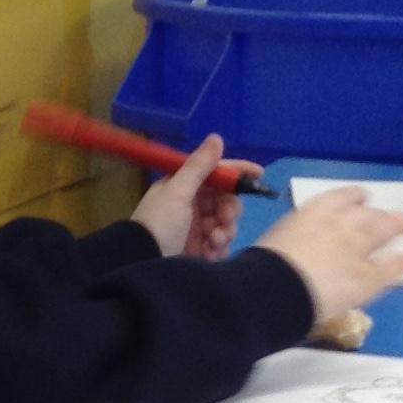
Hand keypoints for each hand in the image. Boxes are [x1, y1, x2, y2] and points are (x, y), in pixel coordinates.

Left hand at [131, 135, 242, 258]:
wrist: (143, 264)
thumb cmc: (159, 224)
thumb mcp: (177, 192)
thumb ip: (198, 167)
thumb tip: (216, 138)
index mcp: (182, 188)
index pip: (215, 174)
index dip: (236, 173)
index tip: (258, 173)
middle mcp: (191, 206)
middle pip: (225, 201)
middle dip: (229, 211)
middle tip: (223, 220)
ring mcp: (195, 229)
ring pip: (226, 224)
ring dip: (225, 231)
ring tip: (212, 241)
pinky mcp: (199, 250)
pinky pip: (220, 244)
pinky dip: (219, 248)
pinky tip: (209, 254)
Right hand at [256, 185, 402, 321]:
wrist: (274, 289)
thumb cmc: (263, 268)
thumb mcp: (274, 244)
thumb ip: (293, 244)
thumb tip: (294, 256)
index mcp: (312, 212)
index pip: (341, 197)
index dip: (353, 199)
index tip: (359, 200)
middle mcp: (341, 222)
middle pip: (369, 212)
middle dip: (384, 213)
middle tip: (397, 214)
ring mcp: (359, 247)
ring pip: (388, 229)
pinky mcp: (371, 274)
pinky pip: (398, 263)